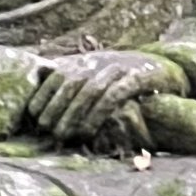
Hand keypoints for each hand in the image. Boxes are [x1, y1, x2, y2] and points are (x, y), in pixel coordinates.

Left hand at [24, 49, 183, 149]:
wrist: (159, 67)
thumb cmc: (119, 77)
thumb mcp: (90, 74)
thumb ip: (66, 78)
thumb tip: (37, 82)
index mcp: (85, 60)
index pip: (56, 74)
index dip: (43, 95)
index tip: (35, 118)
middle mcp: (100, 60)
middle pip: (70, 82)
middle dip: (57, 108)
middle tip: (50, 132)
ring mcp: (118, 67)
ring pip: (90, 89)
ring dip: (74, 114)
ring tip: (65, 135)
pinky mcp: (137, 77)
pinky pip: (115, 94)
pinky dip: (100, 112)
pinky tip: (91, 130)